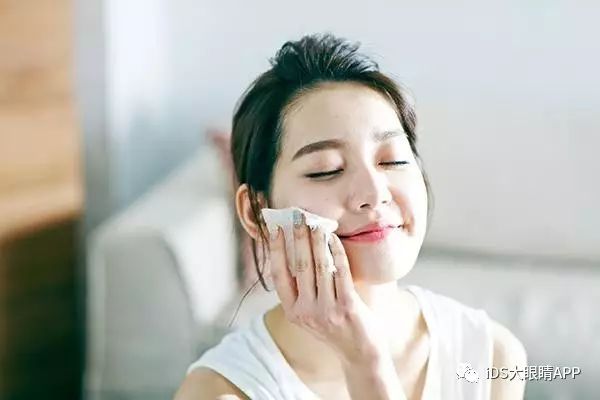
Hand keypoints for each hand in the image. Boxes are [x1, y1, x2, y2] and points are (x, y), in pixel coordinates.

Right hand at [263, 212, 385, 365]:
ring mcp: (326, 310)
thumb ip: (303, 289)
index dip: (275, 250)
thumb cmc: (336, 327)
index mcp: (293, 311)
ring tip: (316, 223)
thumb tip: (298, 251)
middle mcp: (306, 312)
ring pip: (319, 266)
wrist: (360, 354)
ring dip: (317, 240)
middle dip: (298, 237)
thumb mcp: (311, 313)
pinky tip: (334, 239)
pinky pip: (340, 272)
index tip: (275, 229)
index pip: (279, 275)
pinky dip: (336, 252)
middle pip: (299, 266)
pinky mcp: (347, 306)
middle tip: (297, 216)